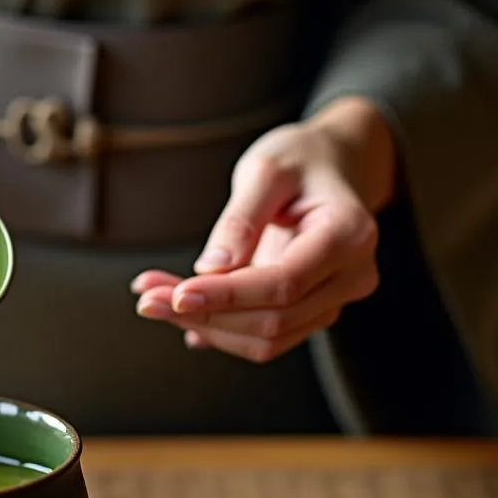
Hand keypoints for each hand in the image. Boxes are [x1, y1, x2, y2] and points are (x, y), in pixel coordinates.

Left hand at [131, 97, 396, 361]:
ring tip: (152, 297)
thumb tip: (210, 269)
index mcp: (349, 235)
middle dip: (204, 315)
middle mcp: (352, 276)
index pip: (283, 284)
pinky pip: (264, 336)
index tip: (173, 295)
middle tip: (145, 297)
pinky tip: (178, 311)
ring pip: (267, 338)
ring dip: (204, 326)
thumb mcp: (266, 169)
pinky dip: (217, 328)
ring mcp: (335, 299)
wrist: (331, 166)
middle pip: (273, 320)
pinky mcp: (311, 311)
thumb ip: (240, 218)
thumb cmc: (299, 159)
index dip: (226, 295)